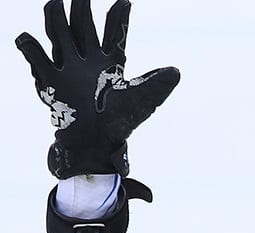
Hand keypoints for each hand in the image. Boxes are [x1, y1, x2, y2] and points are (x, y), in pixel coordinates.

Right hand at [16, 0, 179, 177]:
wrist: (95, 146)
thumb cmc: (119, 124)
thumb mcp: (142, 100)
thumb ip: (157, 83)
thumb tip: (176, 71)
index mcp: (112, 64)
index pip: (114, 34)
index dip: (118, 17)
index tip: (126, 0)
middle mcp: (89, 62)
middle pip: (83, 27)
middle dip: (82, 8)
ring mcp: (68, 69)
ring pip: (59, 34)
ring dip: (56, 18)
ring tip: (54, 1)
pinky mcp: (51, 82)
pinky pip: (36, 58)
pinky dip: (30, 47)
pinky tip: (27, 38)